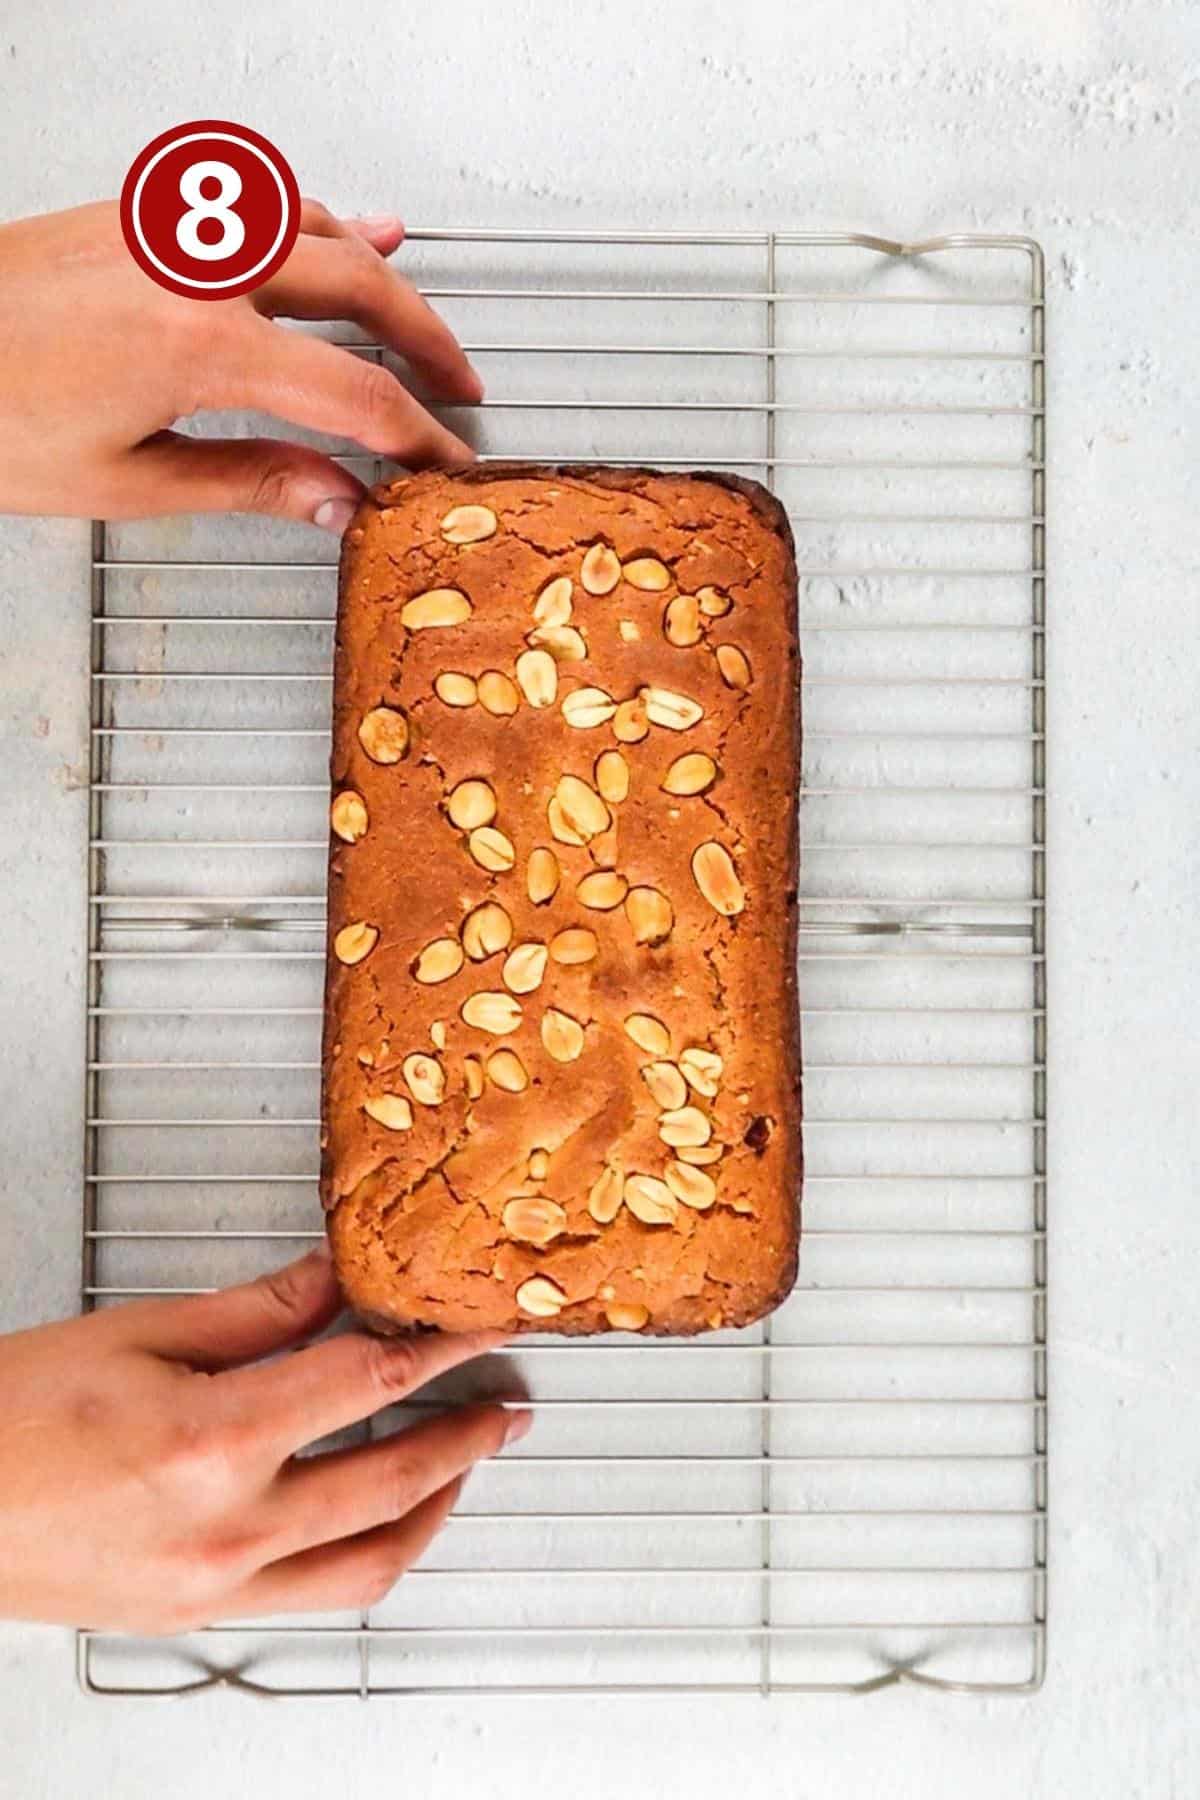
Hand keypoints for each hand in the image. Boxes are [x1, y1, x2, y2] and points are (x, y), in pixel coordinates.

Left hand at [0, 198, 480, 529]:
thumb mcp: (128, 481)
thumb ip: (250, 483)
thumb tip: (334, 502)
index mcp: (201, 344)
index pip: (355, 394)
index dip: (415, 434)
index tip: (441, 462)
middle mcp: (197, 266)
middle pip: (361, 288)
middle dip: (425, 343)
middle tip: (457, 389)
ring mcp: (173, 224)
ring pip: (319, 227)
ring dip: (381, 275)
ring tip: (419, 322)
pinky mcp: (148, 210)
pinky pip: (263, 198)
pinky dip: (320, 221)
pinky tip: (349, 227)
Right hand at [0, 1246, 526, 1631]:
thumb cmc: (8, 1421)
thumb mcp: (136, 1333)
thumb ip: (255, 1310)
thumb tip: (335, 1277)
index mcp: (213, 1441)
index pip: (368, 1382)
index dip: (437, 1346)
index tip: (475, 1326)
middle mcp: (227, 1529)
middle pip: (392, 1480)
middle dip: (467, 1436)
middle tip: (505, 1405)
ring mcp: (215, 1585)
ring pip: (370, 1565)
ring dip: (435, 1509)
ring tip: (463, 1465)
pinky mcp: (197, 1613)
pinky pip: (316, 1596)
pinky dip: (368, 1554)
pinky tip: (378, 1517)